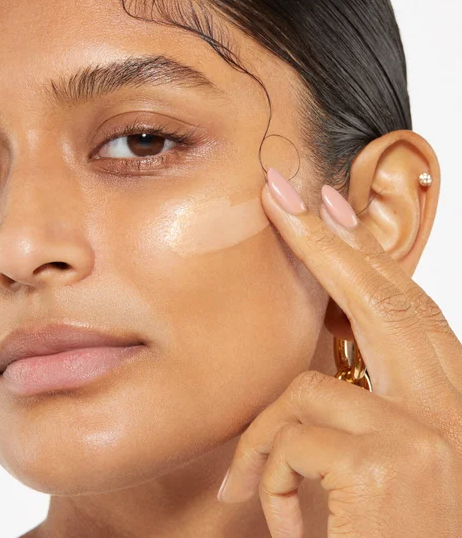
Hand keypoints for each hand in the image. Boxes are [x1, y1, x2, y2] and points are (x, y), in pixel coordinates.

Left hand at [216, 167, 461, 537]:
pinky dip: (269, 476)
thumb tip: (320, 351)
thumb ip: (359, 405)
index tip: (328, 204)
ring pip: (307, 385)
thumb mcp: (375, 467)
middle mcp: (454, 412)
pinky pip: (291, 434)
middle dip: (326, 238)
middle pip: (381, 300)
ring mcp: (428, 436)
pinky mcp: (390, 466)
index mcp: (448, 406)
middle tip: (281, 191)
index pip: (403, 308)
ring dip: (263, 440)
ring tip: (254, 492)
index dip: (364, 252)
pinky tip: (284, 525)